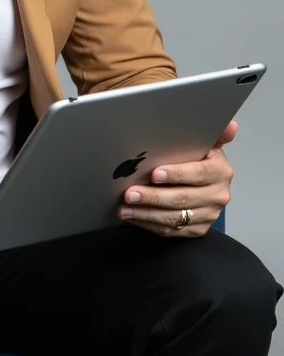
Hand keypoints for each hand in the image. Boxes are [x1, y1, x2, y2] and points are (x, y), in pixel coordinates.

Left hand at [117, 120, 237, 236]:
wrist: (207, 183)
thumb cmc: (199, 158)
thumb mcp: (207, 143)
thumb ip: (216, 133)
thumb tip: (231, 125)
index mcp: (220, 171)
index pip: (199, 174)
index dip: (176, 174)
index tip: (154, 174)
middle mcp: (218, 195)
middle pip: (183, 199)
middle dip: (153, 197)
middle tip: (130, 193)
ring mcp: (208, 215)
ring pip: (175, 218)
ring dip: (146, 213)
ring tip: (125, 207)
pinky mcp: (197, 229)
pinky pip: (171, 230)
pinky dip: (149, 224)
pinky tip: (133, 216)